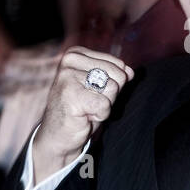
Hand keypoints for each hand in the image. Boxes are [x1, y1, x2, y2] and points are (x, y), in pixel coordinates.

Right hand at [32, 47, 133, 183]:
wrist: (59, 136)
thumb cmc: (81, 111)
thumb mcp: (101, 88)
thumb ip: (115, 76)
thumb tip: (130, 72)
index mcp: (77, 53)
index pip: (118, 65)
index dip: (113, 85)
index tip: (93, 93)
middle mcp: (71, 60)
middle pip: (118, 75)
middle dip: (110, 95)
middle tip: (90, 103)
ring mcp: (68, 76)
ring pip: (113, 88)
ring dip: (104, 105)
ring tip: (86, 108)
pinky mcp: (71, 94)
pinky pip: (105, 104)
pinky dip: (100, 115)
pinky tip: (84, 116)